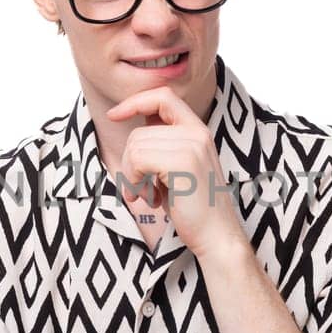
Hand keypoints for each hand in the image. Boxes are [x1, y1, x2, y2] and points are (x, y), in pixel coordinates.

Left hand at [103, 85, 249, 261]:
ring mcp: (192, 146)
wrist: (217, 236)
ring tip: (147, 196)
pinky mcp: (183, 163)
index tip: (114, 115)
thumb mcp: (177, 168)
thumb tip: (137, 122)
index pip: (163, 96)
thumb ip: (163, 144)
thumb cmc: (193, 208)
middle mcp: (197, 133)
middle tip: (138, 188)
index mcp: (198, 130)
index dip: (135, 102)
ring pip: (136, 146)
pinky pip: (138, 159)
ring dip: (132, 176)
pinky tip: (150, 199)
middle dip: (129, 161)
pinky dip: (135, 181)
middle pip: (140, 130)